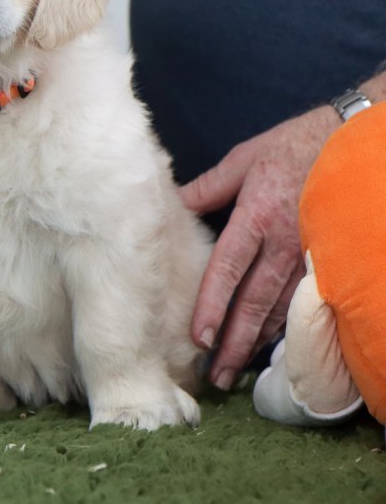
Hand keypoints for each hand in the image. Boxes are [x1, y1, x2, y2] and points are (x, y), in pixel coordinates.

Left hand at [180, 105, 340, 389]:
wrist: (343, 142)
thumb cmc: (288, 148)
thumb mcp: (242, 159)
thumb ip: (207, 188)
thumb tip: (174, 204)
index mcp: (256, 217)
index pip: (229, 269)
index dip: (212, 305)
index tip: (199, 337)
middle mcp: (282, 243)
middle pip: (254, 302)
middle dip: (234, 342)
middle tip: (216, 375)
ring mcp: (306, 254)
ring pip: (279, 308)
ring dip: (257, 342)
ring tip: (236, 370)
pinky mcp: (322, 259)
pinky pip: (300, 300)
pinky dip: (282, 325)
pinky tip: (268, 344)